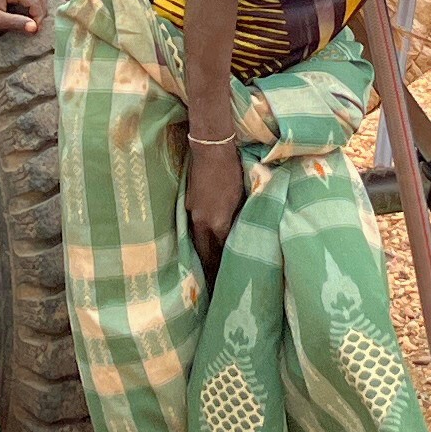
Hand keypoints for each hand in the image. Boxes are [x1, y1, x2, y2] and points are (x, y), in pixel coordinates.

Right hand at [183, 133, 245, 266]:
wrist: (211, 149)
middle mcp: (201, 222)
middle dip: (208, 266)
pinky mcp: (188, 204)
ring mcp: (192, 212)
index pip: (220, 252)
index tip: (226, 279)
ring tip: (206, 266)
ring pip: (196, 240)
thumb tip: (240, 234)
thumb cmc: (232, 171)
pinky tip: (203, 239)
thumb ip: (238, 219)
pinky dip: (199, 236)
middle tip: (213, 281)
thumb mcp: (242, 198)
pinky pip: (193, 226)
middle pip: (204, 251)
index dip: (222, 266)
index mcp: (217, 223)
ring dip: (202, 253)